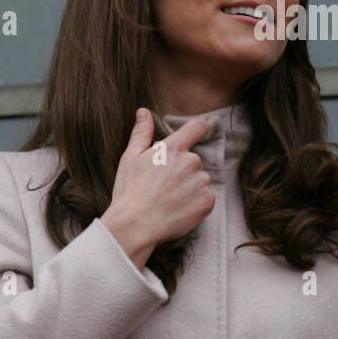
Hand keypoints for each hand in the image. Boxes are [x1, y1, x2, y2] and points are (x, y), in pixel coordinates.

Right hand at [101, 109, 214, 267]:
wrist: (135, 226)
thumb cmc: (129, 192)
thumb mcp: (130, 159)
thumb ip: (141, 133)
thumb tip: (144, 112)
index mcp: (173, 148)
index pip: (197, 127)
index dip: (197, 129)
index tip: (195, 134)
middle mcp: (192, 162)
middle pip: (194, 160)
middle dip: (183, 169)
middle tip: (163, 185)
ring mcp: (201, 182)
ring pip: (200, 180)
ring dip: (190, 187)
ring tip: (169, 200)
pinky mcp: (208, 202)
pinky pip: (205, 198)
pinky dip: (195, 203)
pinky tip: (177, 209)